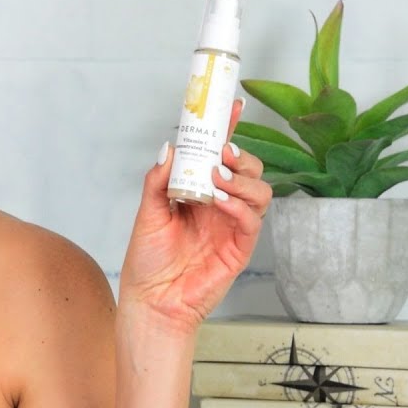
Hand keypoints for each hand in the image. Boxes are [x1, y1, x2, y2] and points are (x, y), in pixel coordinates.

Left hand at [118, 98, 272, 334]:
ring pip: (259, 191)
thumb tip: (169, 148)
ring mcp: (232, 226)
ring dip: (243, 179)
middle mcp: (220, 205)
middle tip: (222, 152)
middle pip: (249, 170)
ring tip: (218, 177)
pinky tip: (221, 201)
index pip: (218, 156)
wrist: (152, 300)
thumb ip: (158, 181)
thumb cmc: (148, 260)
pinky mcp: (240, 247)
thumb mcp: (147, 212)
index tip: (232, 107)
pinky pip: (251, 220)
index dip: (228, 131)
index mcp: (199, 192)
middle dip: (241, 155)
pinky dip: (240, 205)